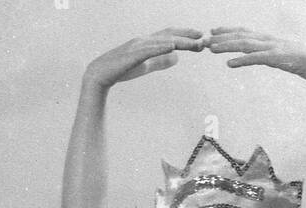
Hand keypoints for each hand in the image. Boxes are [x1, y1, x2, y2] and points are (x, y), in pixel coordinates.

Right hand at [84, 28, 204, 88]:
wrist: (101, 74)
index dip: (186, 35)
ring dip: (181, 41)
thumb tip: (177, 57)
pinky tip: (173, 46)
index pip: (170, 35)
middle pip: (170, 35)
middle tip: (204, 38)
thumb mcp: (147, 65)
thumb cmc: (123, 69)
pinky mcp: (133, 55)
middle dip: (188, 36)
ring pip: (163, 41)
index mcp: (148, 42)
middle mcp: (145, 40)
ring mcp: (138, 46)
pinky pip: (150, 49)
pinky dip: (162, 46)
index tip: (201, 37)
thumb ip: (161, 60)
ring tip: (195, 43)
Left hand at [203, 27, 305, 79]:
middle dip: (221, 37)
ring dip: (226, 46)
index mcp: (267, 38)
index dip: (227, 30)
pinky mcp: (275, 58)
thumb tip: (260, 56)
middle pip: (239, 36)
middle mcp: (266, 40)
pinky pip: (254, 59)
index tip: (213, 30)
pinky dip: (241, 61)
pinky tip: (229, 64)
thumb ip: (269, 54)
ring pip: (243, 45)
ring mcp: (270, 48)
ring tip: (211, 49)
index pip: (243, 31)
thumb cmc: (301, 60)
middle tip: (204, 39)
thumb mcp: (281, 55)